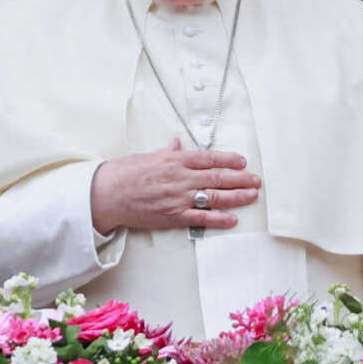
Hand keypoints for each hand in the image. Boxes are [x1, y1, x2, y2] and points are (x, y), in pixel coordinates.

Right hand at [90, 138, 259, 233]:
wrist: (107, 194)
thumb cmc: (124, 173)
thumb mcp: (148, 155)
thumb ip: (167, 152)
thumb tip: (177, 144)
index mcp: (175, 160)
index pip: (209, 158)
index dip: (229, 160)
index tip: (242, 161)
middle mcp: (181, 178)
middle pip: (218, 177)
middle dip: (240, 179)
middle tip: (256, 180)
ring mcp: (179, 198)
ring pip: (214, 197)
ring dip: (236, 197)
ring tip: (251, 196)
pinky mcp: (173, 217)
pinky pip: (201, 218)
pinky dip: (219, 219)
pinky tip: (232, 219)